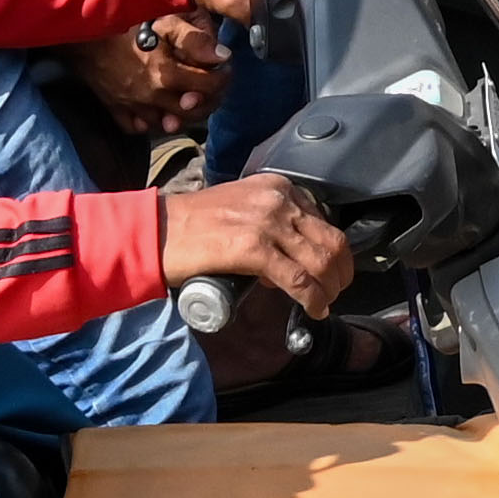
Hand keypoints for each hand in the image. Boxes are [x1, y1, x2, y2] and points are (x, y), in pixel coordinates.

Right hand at [72, 8, 225, 132]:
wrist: (82, 36)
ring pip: (168, 124)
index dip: (223, 78)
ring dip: (182, 114)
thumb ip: (195, 41)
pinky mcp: (116, 110)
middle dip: (209, 100)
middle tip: (211, 86)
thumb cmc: (125, 25)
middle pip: (193, 112)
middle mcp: (152, 96)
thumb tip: (223, 57)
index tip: (224, 69)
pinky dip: (150, 122)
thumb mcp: (164, 23)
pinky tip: (157, 109)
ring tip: (188, 97)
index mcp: (166, 74)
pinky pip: (138, 127)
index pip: (209, 87)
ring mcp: (133, 107)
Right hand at [156, 171, 354, 312]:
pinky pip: (298, 280)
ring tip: (325, 303)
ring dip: (330, 289)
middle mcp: (279, 200)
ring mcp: (267, 223)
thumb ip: (271, 222)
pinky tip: (315, 310)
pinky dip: (313, 299)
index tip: (329, 270)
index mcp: (278, 187)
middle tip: (336, 290)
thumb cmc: (193, 224)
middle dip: (341, 271)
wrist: (157, 230)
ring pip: (320, 261)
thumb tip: (291, 255)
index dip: (332, 251)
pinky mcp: (254, 249)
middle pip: (330, 240)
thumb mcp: (243, 208)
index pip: (323, 220)